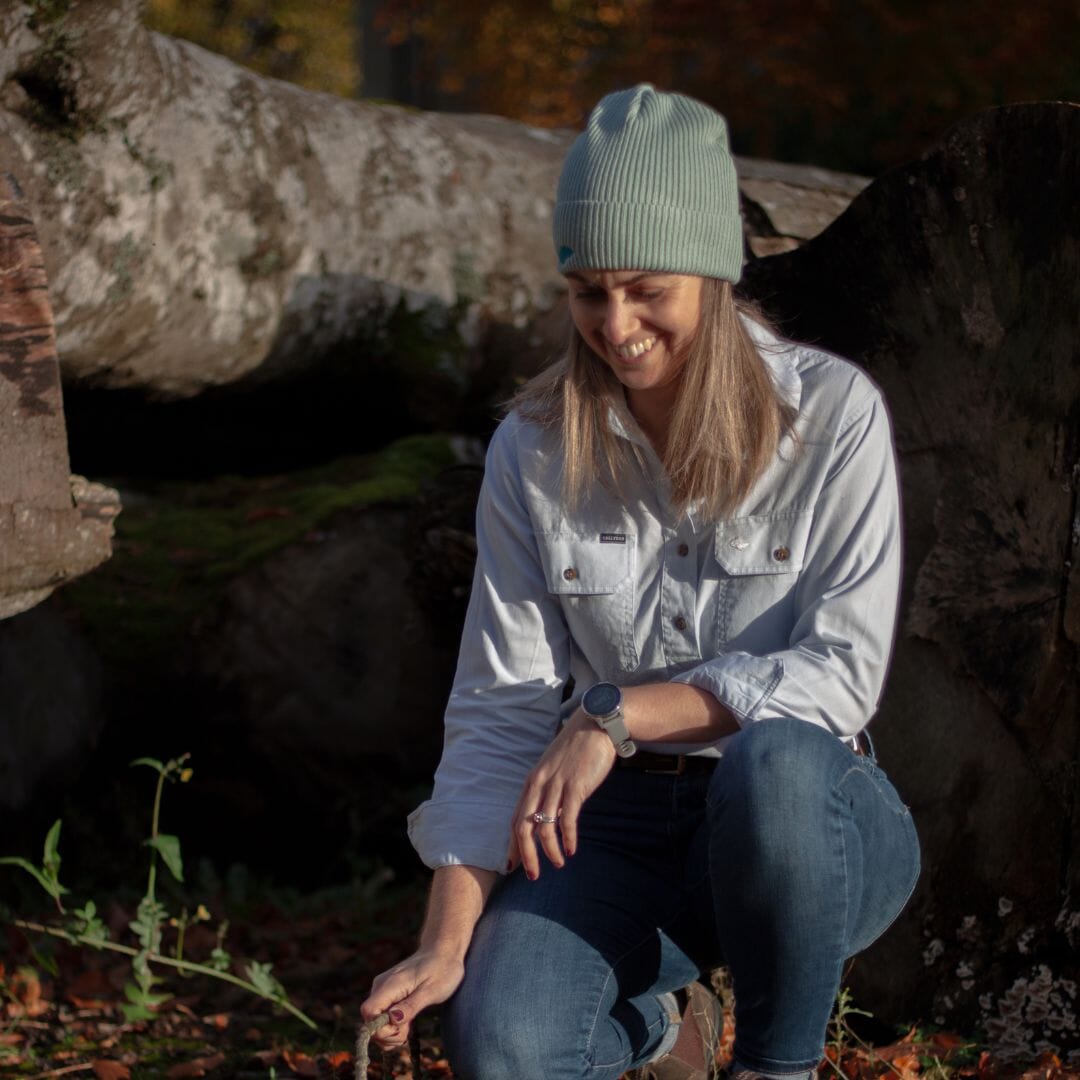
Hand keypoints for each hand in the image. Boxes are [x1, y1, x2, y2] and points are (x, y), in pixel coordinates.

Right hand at [360, 948, 465, 1049]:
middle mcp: (381, 986)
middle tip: (408, 1030)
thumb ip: (411, 1006)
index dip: (381, 1028)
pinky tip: (406, 1022)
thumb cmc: (442, 969)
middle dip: (387, 1034)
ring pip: (374, 1021)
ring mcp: (383, 990)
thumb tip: (392, 1019)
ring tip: (409, 1026)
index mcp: (390, 984)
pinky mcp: (387, 994)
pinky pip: (381, 1016)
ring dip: (389, 1032)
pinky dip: (391, 1026)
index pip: (369, 1012)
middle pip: (369, 1021)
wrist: (443, 951)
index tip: (402, 1029)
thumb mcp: (432, 991)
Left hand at [507, 710, 615, 878]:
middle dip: (526, 855)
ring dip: (549, 851)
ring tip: (558, 864)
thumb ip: (548, 791)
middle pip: (523, 827)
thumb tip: (546, 815)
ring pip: (544, 827)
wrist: (595, 725)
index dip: (513, 844)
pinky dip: (568, 838)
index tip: (514, 865)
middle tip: (533, 875)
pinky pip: (567, 819)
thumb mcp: (554, 769)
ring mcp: (556, 785)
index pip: (515, 818)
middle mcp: (539, 784)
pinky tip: (572, 850)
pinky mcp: (575, 786)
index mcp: (532, 782)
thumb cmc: (576, 750)